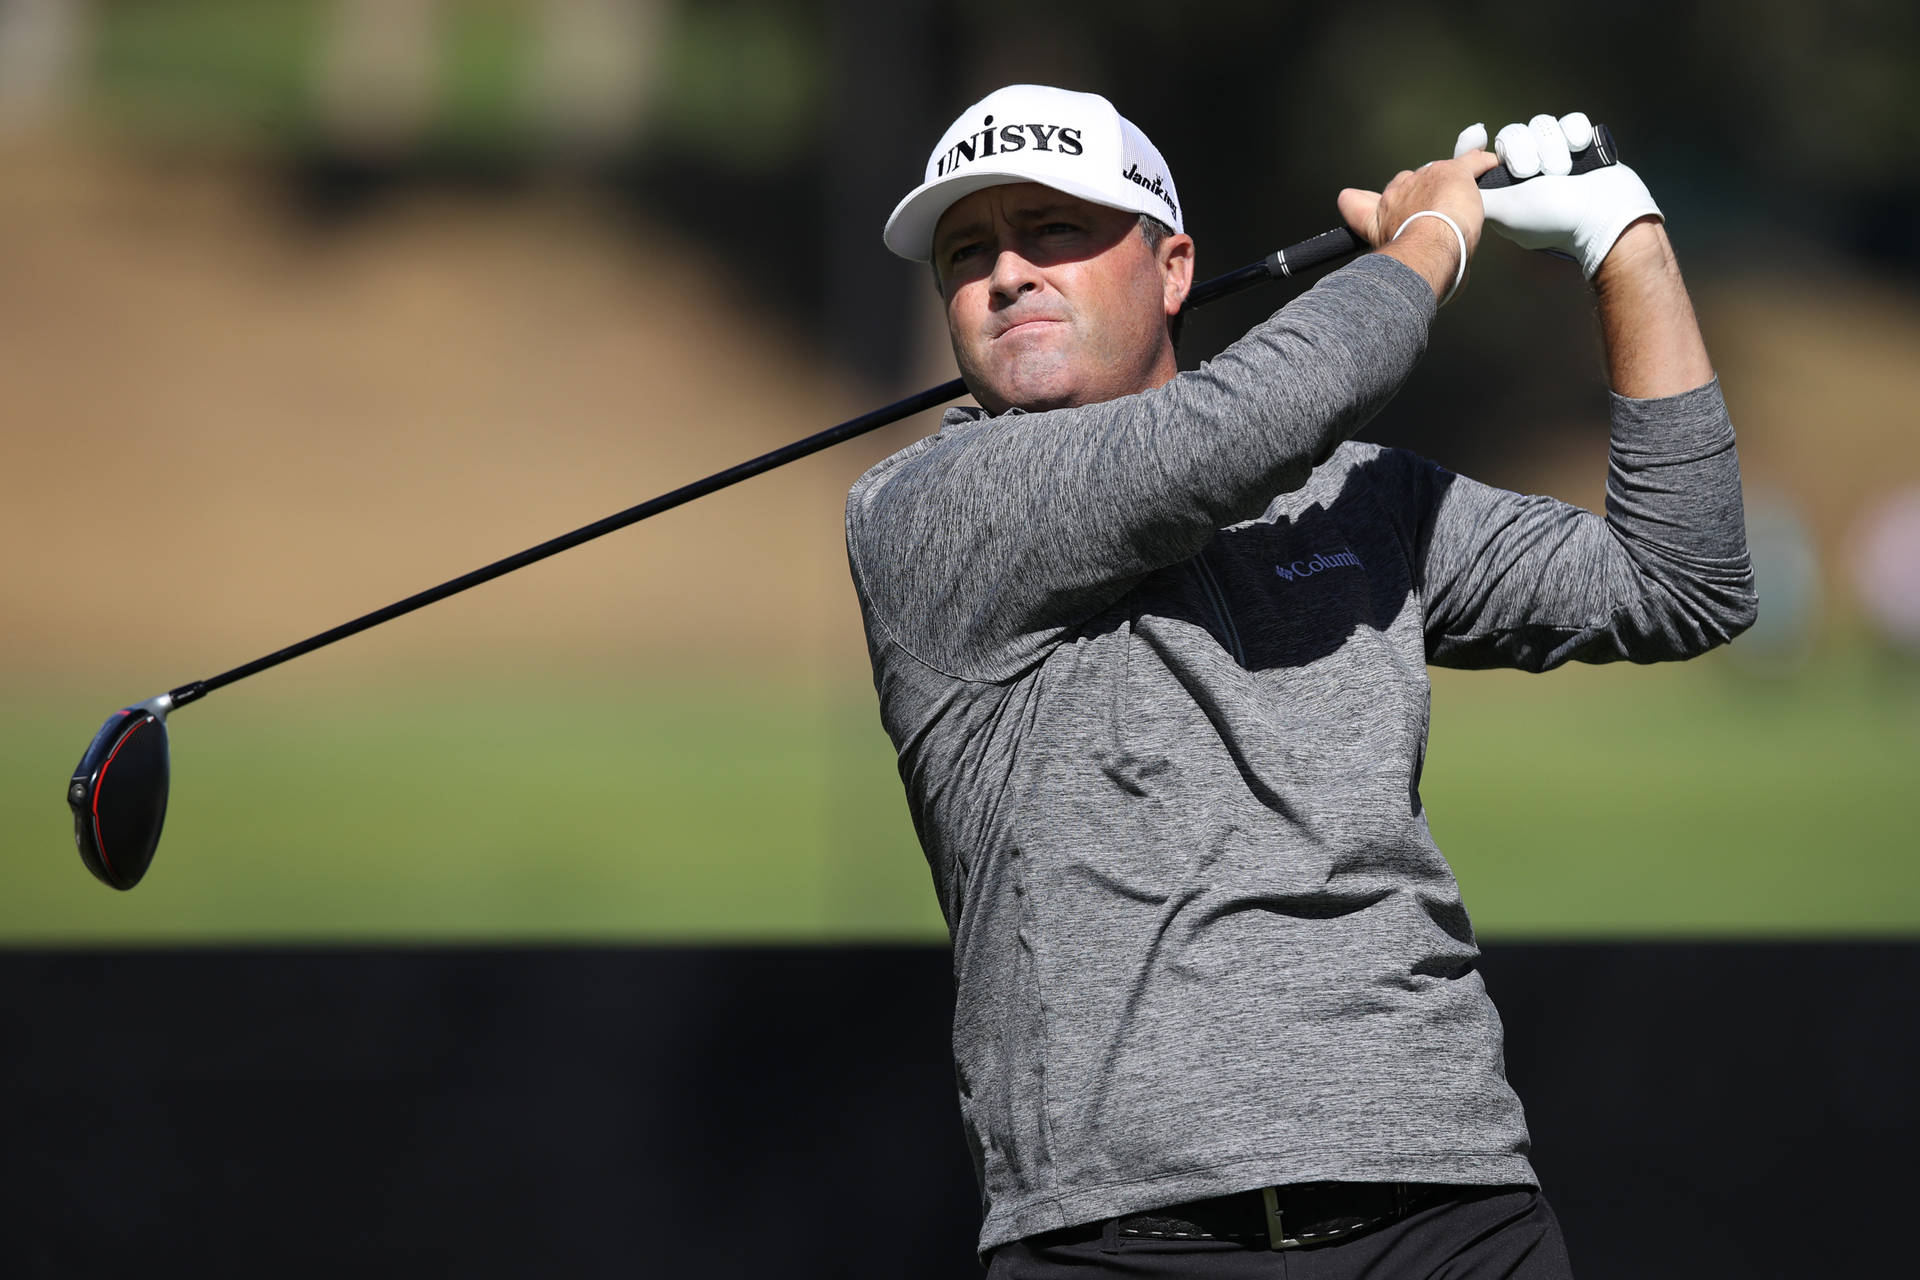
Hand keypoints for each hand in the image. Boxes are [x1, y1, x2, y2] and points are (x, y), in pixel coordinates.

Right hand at [1338, 152, 1499, 302]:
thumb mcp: (1393, 268)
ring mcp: (1423, 180)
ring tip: (1463, 192)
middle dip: (1416, 194)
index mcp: (1377, 219)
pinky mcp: (1453, 173)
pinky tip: (1490, 166)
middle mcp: (1395, 195)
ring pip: (1436, 173)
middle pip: (1403, 184)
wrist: (1427, 249)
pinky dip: (1481, 164)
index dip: (1358, 203)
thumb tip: (1414, 291)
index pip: (1355, 203)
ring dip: (1447, 182)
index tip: (1352, 200)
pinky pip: (1470, 163)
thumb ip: (1398, 266)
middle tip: (1433, 211)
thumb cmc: (1412, 267)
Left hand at [1457, 113, 1662, 278]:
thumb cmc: (1553, 218)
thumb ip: (1478, 194)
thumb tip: (1454, 184)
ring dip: (1551, 146)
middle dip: (1524, 150)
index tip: (1476, 135)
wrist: (1607, 216)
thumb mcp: (1505, 210)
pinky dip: (1574, 132)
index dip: (1474, 147)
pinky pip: (1569, 121)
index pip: (1480, 161)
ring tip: (1562, 170)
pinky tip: (1579, 148)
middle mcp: (1527, 172)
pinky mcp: (1579, 146)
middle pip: (1511, 137)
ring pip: (1540, 126)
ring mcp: (1555, 157)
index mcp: (1504, 189)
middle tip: (1533, 172)